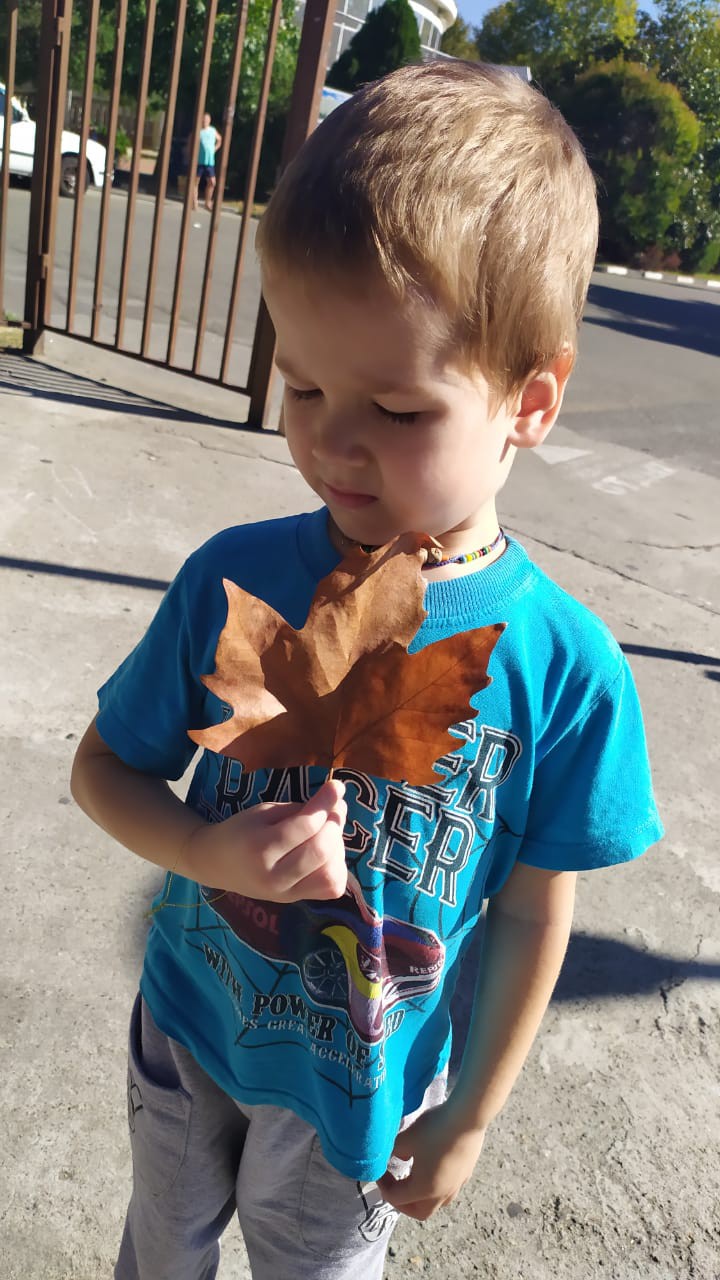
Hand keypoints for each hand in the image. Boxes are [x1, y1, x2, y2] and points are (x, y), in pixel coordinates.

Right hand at [184, 779, 347, 901]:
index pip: (305, 825)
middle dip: (335, 824)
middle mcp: (274, 875)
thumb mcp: (262, 812)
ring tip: (328, 832)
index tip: (336, 786)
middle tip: (336, 808)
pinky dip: (337, 869)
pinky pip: (330, 889)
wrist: (216, 864)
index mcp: (260, 847)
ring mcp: (285, 893)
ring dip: (338, 848)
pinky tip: (329, 855)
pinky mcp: (294, 900)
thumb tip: (335, 803)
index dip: (326, 803)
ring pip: (330, 874)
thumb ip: (297, 809)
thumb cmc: (241, 831)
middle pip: (321, 850)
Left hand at [377, 1102, 485, 1220]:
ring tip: (413, 1176)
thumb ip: (393, 1152)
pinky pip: (448, 1190)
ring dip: (421, 1196)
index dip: (383, 1185)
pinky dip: (436, 1185)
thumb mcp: (406, 1139)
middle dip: (403, 1202)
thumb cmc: (434, 1129)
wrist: (467, 1118)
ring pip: (436, 1203)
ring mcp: (457, 1186)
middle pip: (419, 1212)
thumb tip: (393, 1158)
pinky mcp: (466, 1175)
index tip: (380, 1169)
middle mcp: (442, 1195)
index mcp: (423, 1190)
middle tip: (394, 1183)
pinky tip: (433, 1166)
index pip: (396, 1198)